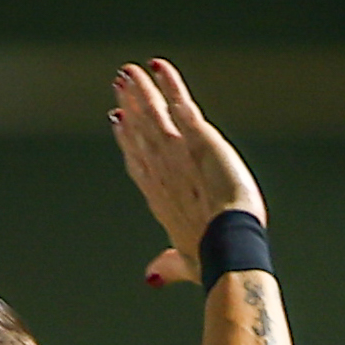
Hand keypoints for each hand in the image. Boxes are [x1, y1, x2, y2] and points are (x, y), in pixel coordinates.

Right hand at [114, 59, 262, 289]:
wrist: (226, 245)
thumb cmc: (210, 258)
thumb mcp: (185, 261)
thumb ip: (168, 265)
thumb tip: (152, 278)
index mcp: (160, 197)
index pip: (139, 161)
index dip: (128, 141)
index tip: (118, 122)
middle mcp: (163, 170)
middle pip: (141, 132)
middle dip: (131, 108)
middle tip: (119, 85)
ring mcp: (177, 151)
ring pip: (154, 114)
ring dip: (141, 92)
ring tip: (129, 73)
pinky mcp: (198, 138)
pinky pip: (180, 103)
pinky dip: (169, 83)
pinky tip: (158, 66)